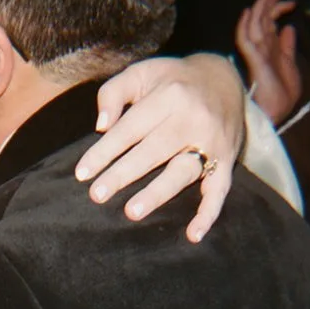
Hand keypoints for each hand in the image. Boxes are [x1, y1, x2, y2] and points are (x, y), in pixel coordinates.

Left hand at [75, 54, 245, 242]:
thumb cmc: (171, 81)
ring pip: (182, 171)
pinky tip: (193, 235)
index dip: (105, 151)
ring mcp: (212, 142)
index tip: (82, 173)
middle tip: (97, 195)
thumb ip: (114, 93)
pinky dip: (208, 213)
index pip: (130, 128)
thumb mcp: (142, 73)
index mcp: (169, 96)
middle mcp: (192, 118)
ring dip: (157, 193)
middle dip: (123, 174)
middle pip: (153, 150)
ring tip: (132, 211)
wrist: (225, 78)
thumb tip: (100, 126)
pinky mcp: (227, 160)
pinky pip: (219, 190)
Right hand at [235, 0, 300, 125]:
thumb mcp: (291, 65)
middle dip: (272, 0)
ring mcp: (256, 53)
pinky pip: (245, 39)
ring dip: (262, 5)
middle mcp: (261, 47)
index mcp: (270, 48)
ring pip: (255, 23)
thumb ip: (287, 47)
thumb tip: (288, 27)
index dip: (279, 8)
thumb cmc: (282, 95)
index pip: (270, 21)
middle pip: (263, 17)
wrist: (278, 113)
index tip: (292, 0)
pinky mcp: (253, 60)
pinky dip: (245, 25)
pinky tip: (250, 11)